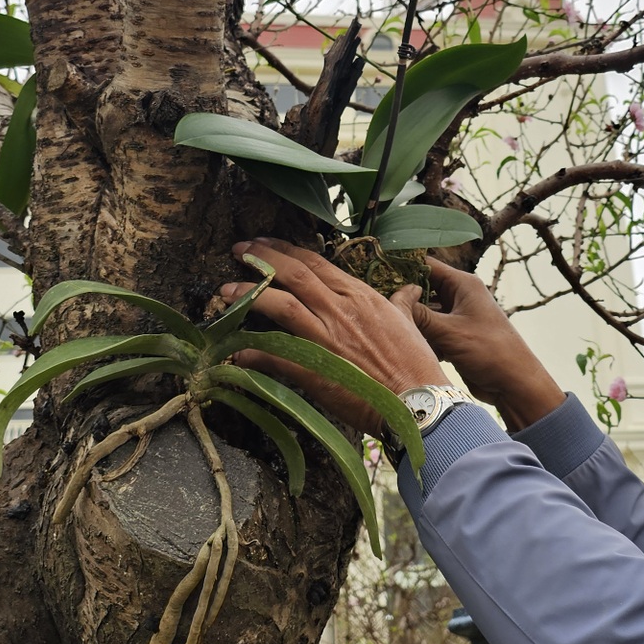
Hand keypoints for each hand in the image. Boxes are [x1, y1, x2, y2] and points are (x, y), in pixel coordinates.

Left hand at [221, 238, 446, 434]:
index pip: (315, 262)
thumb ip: (402, 303)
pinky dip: (253, 351)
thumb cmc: (416, 363)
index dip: (285, 249)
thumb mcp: (409, 324)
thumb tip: (408, 290)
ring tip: (225, 290)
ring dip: (249, 295)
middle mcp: (339, 310)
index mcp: (359, 296)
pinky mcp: (315, 370)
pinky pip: (276, 355)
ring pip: (279, 305)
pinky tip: (237, 349)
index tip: (264, 242)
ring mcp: (325, 338)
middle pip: (293, 274)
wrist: (418, 401)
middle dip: (261, 258)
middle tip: (239, 249)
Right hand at [393, 257, 565, 431]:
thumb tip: (393, 302)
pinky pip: (431, 330)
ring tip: (386, 324)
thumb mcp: (450, 332)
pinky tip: (406, 344)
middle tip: (376, 303)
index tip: (375, 270)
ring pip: (425, 312)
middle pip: (423, 289)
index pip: (426, 264)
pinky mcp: (455, 336)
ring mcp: (458, 317)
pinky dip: (421, 336)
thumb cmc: (489, 351)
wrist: (515, 383)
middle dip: (404, 297)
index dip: (402, 266)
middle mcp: (460, 296)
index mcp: (463, 284)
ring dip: (411, 320)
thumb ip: (420, 316)